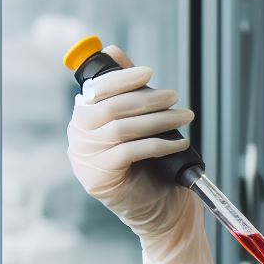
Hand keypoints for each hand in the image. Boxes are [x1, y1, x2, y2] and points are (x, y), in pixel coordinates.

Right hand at [67, 45, 195, 245]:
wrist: (162, 212)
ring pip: (122, 128)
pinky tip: (179, 141)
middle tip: (176, 97)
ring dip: (159, 119)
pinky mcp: (100, 178)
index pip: (96, 91)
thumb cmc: (153, 167)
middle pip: (111, 108)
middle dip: (147, 98)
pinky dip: (158, 143)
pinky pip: (129, 151)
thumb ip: (127, 92)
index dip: (122, 78)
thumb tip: (114, 51)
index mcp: (84, 119)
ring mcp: (86, 159)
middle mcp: (79, 137)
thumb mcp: (140, 125)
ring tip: (185, 116)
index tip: (150, 73)